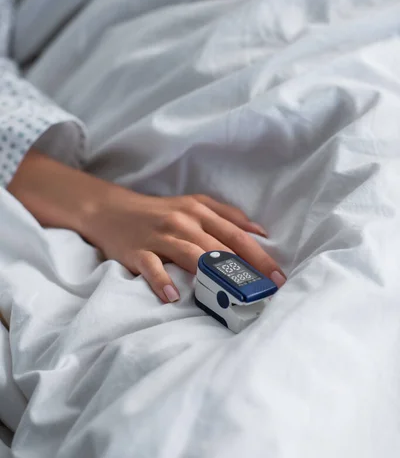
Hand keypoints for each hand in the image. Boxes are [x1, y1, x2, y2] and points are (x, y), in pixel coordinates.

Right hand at [85, 187, 285, 302]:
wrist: (111, 210)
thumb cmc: (158, 212)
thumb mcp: (193, 205)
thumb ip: (226, 215)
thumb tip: (260, 233)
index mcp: (199, 211)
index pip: (236, 234)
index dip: (259, 255)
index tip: (278, 277)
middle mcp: (183, 222)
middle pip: (219, 247)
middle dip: (245, 270)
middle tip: (264, 292)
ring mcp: (160, 236)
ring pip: (191, 254)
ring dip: (213, 274)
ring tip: (232, 295)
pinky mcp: (138, 251)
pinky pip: (152, 266)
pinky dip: (162, 280)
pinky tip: (173, 296)